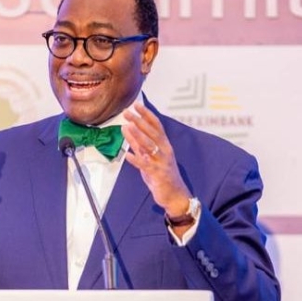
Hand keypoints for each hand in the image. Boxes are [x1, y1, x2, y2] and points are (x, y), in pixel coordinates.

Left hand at [122, 103, 192, 220]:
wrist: (175, 195)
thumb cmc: (161, 175)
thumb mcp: (148, 157)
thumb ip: (138, 144)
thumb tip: (127, 128)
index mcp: (164, 145)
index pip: (156, 125)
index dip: (146, 114)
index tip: (136, 105)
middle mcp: (165, 151)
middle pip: (152, 132)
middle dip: (139, 121)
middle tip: (127, 112)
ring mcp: (162, 162)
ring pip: (150, 146)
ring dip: (138, 135)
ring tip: (127, 126)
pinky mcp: (158, 174)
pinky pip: (146, 165)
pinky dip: (136, 160)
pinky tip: (127, 155)